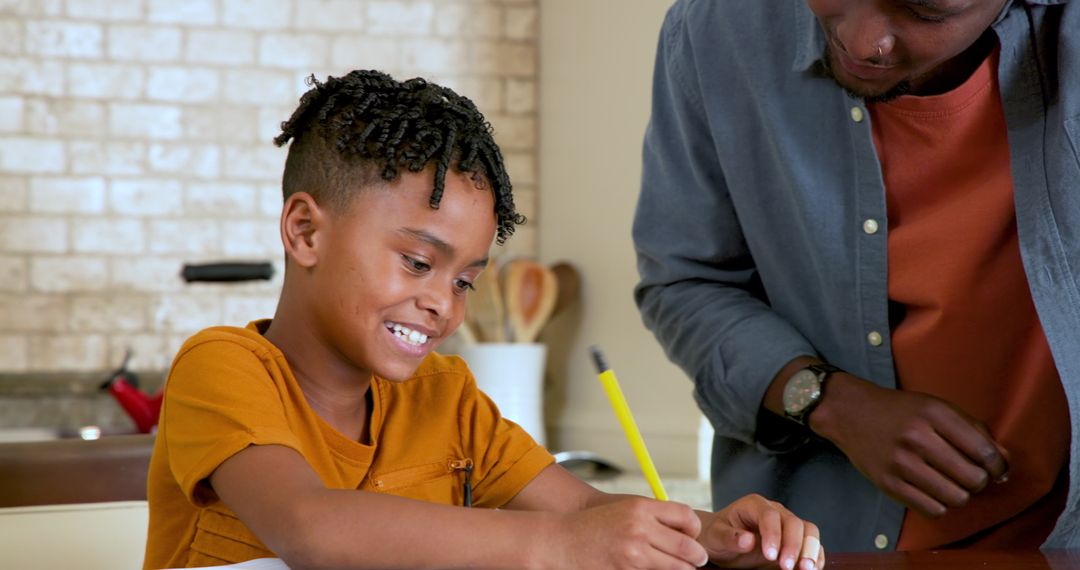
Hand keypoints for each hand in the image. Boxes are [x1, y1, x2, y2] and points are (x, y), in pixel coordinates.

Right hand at [549, 497, 708, 568]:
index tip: (693, 538)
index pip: (686, 516)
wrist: (561, 541)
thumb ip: (652, 516)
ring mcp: (633, 552)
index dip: (695, 530)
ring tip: (679, 568)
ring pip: (677, 567)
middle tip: (697, 561)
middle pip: (687, 546)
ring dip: (682, 569)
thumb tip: (683, 530)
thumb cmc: (593, 525)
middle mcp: (640, 528)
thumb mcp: (624, 510)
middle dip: (696, 557)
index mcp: (641, 507)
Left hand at [699, 494, 823, 569]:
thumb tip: (748, 540)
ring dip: (809, 549)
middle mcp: (774, 511)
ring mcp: (786, 524)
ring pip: (808, 530)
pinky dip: (815, 555)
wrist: (721, 540)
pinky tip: (811, 569)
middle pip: (793, 522)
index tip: (770, 556)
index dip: (773, 535)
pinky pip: (811, 543)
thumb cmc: (717, 535)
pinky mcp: (794, 539)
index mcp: (753, 505)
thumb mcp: (716, 536)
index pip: (769, 515)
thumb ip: (730, 537)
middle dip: (793, 545)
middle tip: (785, 567)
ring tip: (806, 569)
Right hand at [810, 374, 1008, 517]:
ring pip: (955, 498)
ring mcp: (900, 463)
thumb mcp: (937, 407)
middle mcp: (917, 437)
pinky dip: (940, 504)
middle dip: (980, 481)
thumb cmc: (900, 410)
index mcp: (934, 414)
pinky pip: (932, 509)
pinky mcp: (887, 483)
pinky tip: (934, 491)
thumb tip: (1005, 463)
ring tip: (952, 484)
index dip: (999, 466)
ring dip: (961, 494)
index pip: (984, 451)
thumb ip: (973, 430)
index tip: (997, 469)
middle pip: (973, 478)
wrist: (850, 413)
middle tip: (971, 475)